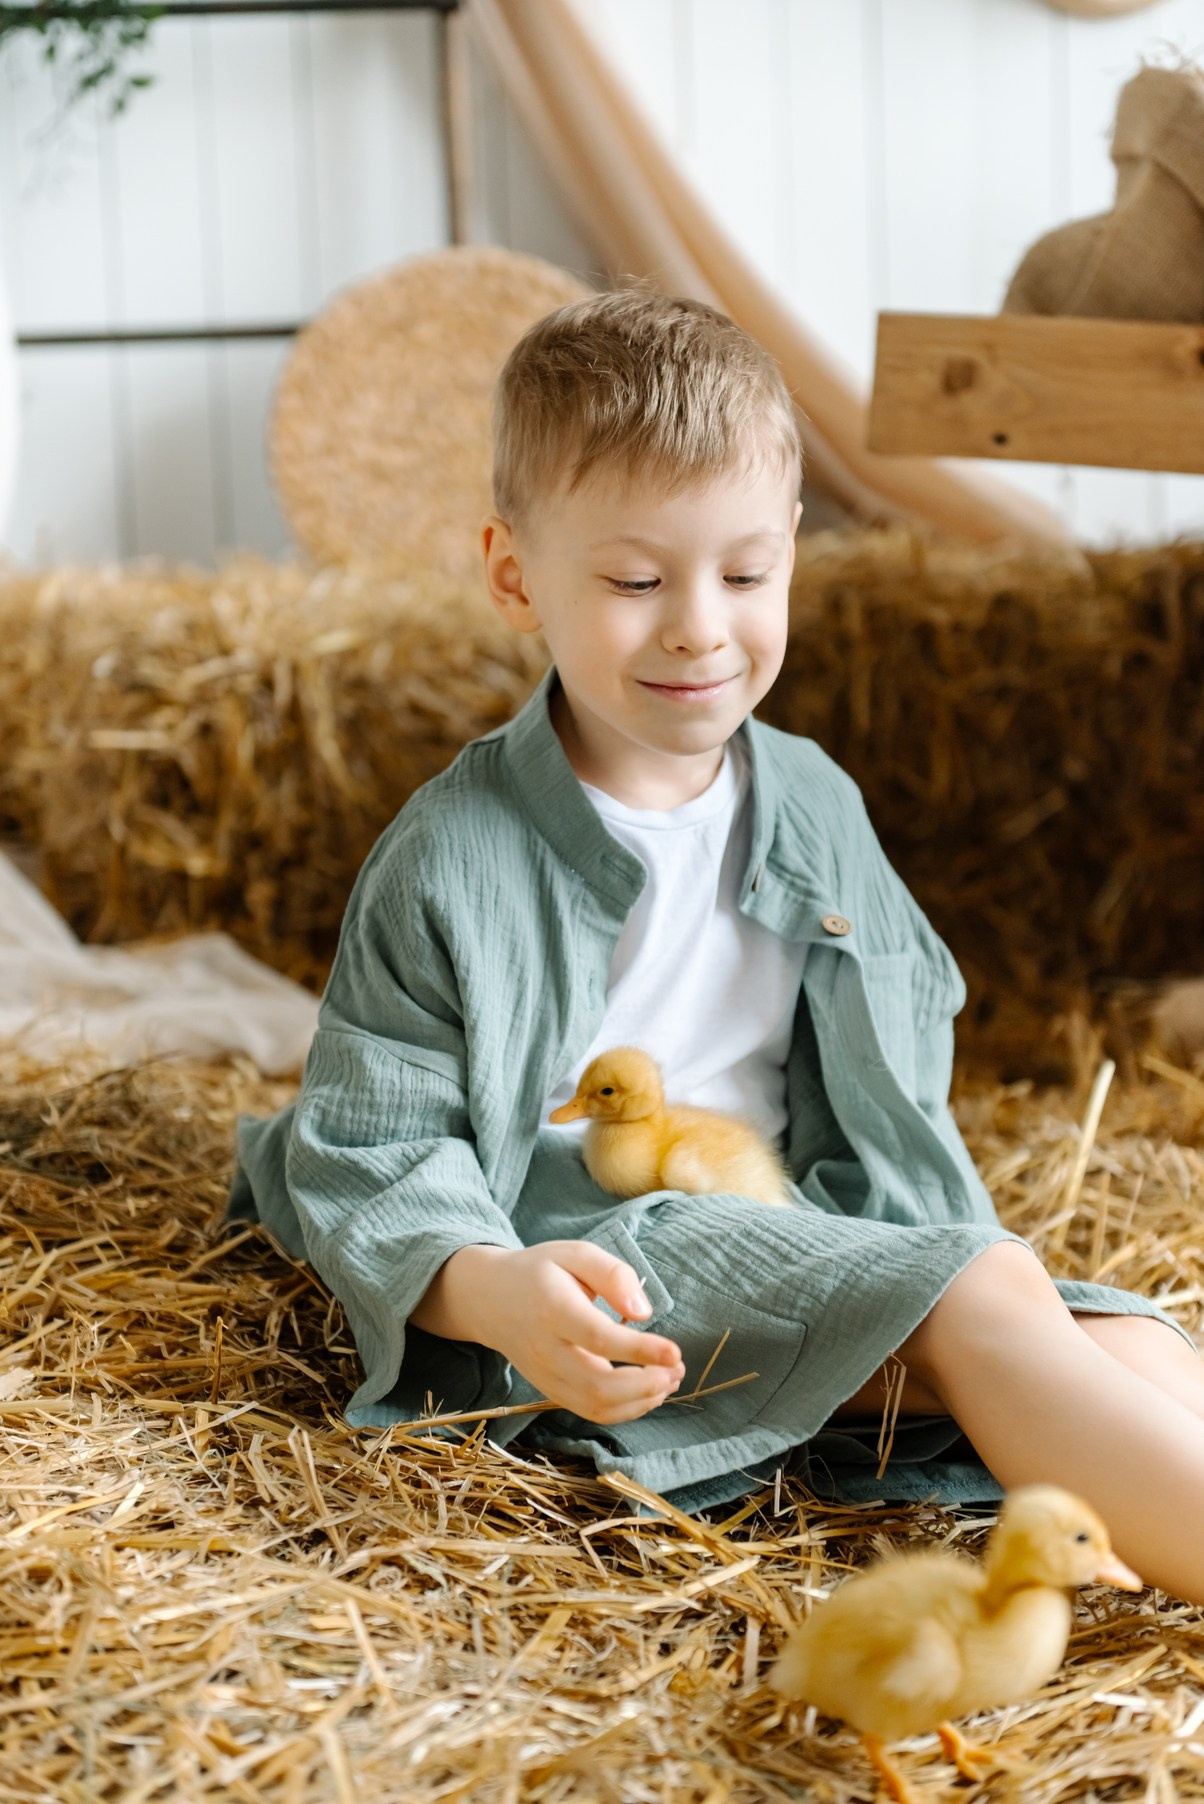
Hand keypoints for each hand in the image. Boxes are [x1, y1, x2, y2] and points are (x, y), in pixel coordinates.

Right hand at [465, 1240, 684, 1423]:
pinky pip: (590, 1411)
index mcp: (552, 1308)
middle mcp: (545, 1349)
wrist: (489, 1298)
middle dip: (646, 1384)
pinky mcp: (550, 1390)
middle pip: (598, 1384)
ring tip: (669, 1380)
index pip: (598, 1338)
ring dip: (641, 1401)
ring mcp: (545, 1376)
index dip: (640, 1350)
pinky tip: (647, 1392)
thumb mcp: (575, 1254)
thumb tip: (643, 1312)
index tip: (675, 1352)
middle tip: (677, 1368)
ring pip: (596, 1405)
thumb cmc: (539, 1272)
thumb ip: (612, 1275)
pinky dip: (625, 1410)